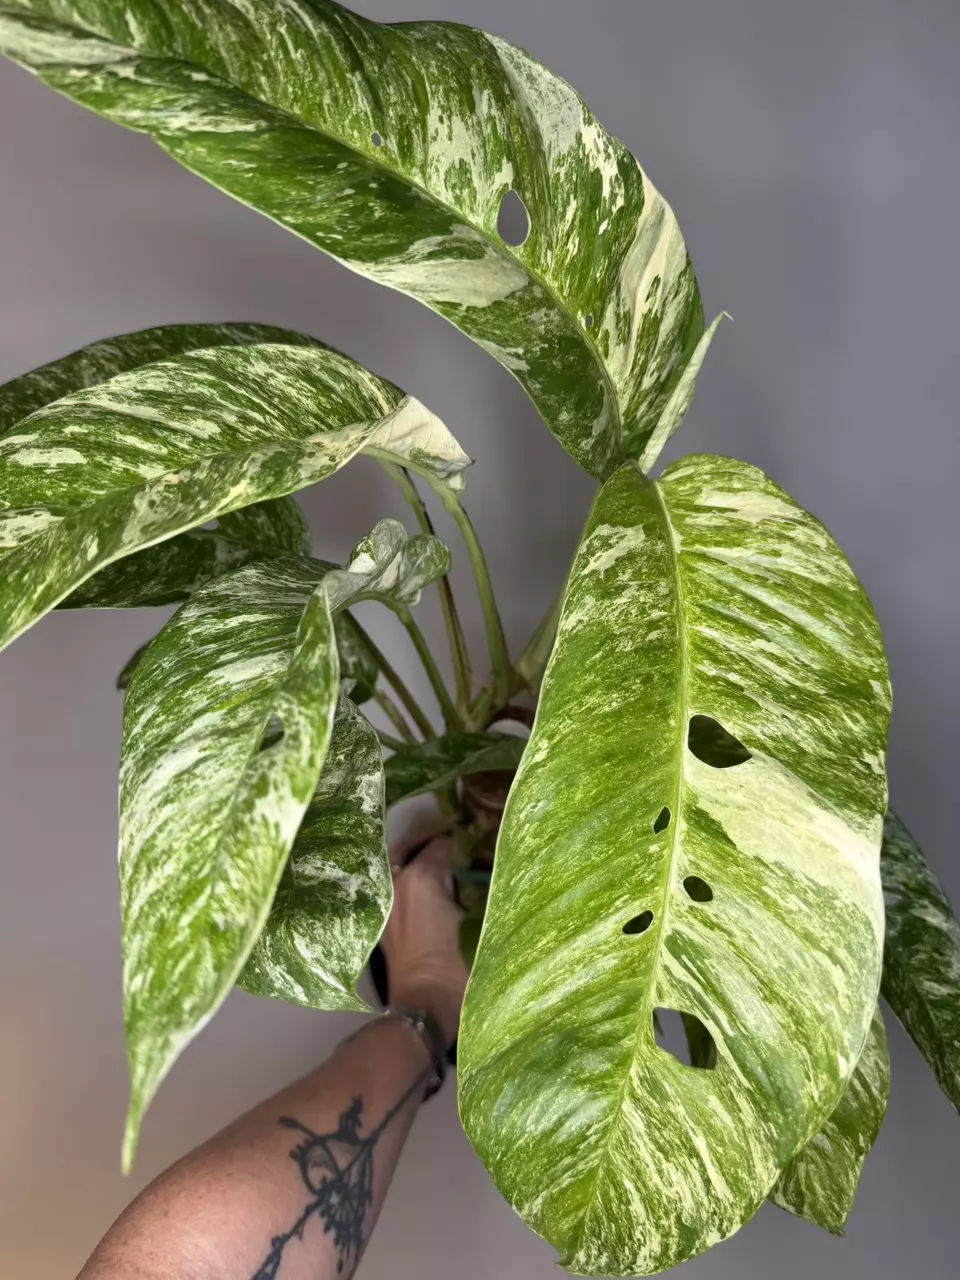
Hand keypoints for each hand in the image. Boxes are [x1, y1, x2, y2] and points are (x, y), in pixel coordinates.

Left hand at [380, 833, 468, 1046]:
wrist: (426, 1008)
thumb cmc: (459, 967)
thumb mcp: (480, 921)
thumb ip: (482, 886)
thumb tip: (488, 866)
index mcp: (421, 876)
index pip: (447, 842)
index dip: (469, 841)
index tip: (486, 844)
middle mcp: (396, 881)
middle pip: (420, 848)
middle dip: (443, 847)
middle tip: (468, 853)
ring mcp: (386, 901)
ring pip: (405, 865)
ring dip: (424, 862)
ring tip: (451, 870)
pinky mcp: (384, 921)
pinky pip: (398, 887)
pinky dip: (413, 882)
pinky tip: (434, 892)